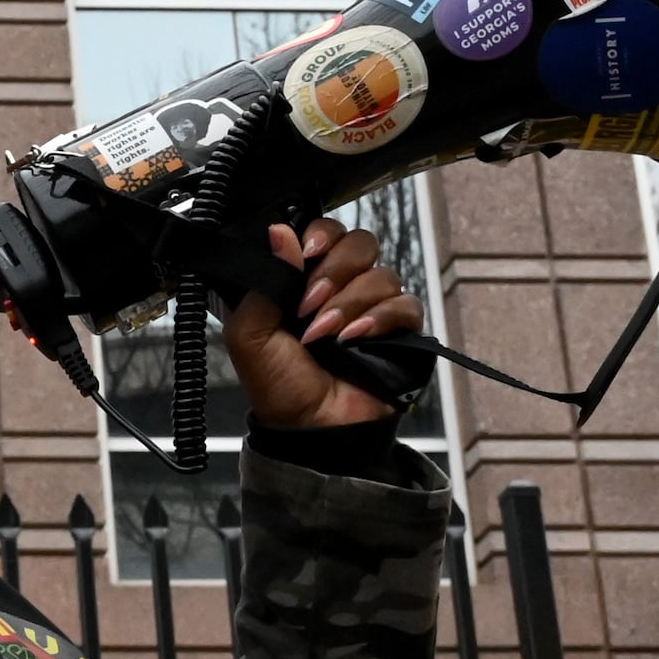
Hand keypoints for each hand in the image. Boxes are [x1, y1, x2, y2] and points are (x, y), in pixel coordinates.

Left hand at [227, 219, 422, 431]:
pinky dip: (380, 318)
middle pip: (361, 244)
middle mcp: (343, 286)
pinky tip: (355, 338)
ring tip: (324, 335)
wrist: (307, 428)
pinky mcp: (400, 332)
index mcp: (307, 279)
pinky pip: (407, 305)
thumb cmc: (278, 383)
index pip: (327, 232)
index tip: (307, 254)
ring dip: (350, 302)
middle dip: (335, 270)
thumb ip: (264, 281)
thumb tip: (278, 231)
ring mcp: (374, 308)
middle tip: (309, 305)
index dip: (321, 235)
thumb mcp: (251, 333)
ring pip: (382, 274)